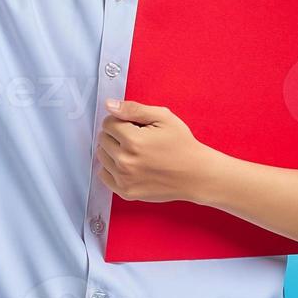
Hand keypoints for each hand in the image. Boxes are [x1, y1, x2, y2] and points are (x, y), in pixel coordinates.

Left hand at [95, 99, 220, 203]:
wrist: (196, 174)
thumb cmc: (182, 144)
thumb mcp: (163, 118)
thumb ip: (133, 109)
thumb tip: (109, 105)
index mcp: (133, 141)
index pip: (108, 123)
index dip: (121, 121)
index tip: (134, 126)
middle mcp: (125, 161)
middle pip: (103, 139)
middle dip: (116, 135)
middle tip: (137, 139)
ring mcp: (124, 179)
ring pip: (102, 156)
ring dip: (113, 150)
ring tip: (134, 152)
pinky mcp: (126, 192)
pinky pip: (103, 175)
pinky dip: (112, 168)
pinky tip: (129, 164)